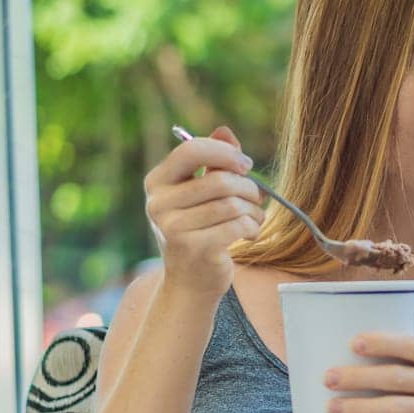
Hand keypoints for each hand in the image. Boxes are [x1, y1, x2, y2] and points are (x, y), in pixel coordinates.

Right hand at [143, 125, 265, 300]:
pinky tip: (249, 233)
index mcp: (157, 182)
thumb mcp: (201, 193)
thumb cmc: (199, 230)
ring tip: (254, 219)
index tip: (245, 165)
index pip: (191, 150)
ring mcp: (173, 228)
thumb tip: (225, 130)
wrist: (190, 282)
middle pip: (219, 180)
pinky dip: (252, 228)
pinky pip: (238, 226)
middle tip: (256, 198)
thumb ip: (213, 162)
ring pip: (232, 204)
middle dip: (247, 188)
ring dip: (253, 211)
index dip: (225, 153)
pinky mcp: (194, 248)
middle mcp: (158, 204)